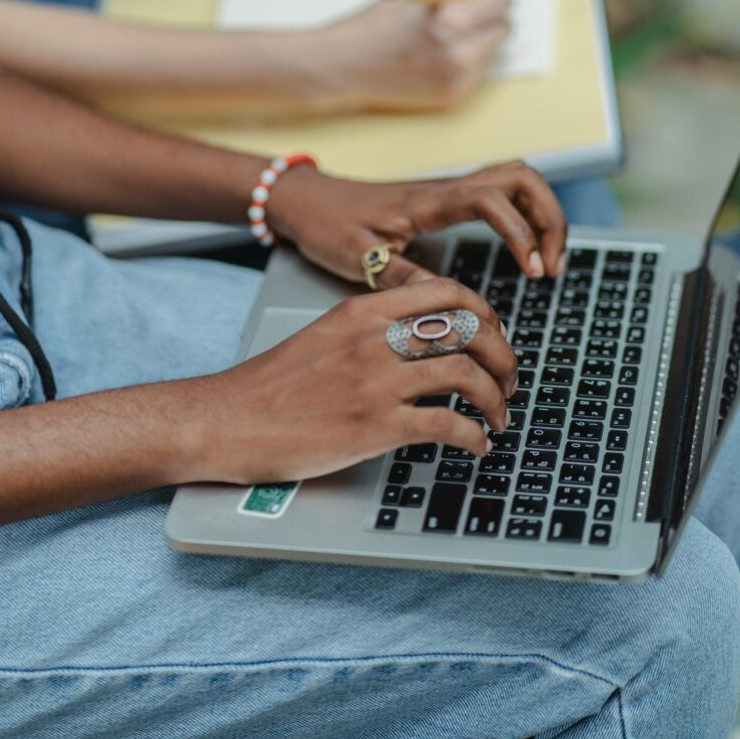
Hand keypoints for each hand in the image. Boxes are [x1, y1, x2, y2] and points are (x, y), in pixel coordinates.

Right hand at [192, 278, 516, 484]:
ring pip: (467, 374)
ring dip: (497, 399)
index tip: (494, 336)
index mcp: (364, 310)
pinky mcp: (376, 425)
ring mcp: (377, 381)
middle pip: (469, 330)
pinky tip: (477, 446)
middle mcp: (375, 338)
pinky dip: (476, 436)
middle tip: (510, 379)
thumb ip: (372, 329)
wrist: (228, 420)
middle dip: (503, 355)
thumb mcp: (325, 335)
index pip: (448, 292)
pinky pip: (448, 425)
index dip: (486, 314)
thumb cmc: (272, 385)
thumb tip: (422, 339)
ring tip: (500, 416)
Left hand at [269, 159, 566, 288]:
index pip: (492, 200)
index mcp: (426, 202)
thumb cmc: (327, 225)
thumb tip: (448, 303)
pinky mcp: (447, 199)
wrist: (305, 200)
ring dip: (543, 214)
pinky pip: (502, 192)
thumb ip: (403, 278)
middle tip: (552, 266)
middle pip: (522, 177)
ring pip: (517, 179)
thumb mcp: (358, 259)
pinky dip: (525, 216)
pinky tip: (525, 250)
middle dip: (550, 219)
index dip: (521, 233)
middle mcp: (445, 189)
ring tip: (548, 260)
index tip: (532, 271)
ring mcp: (449, 190)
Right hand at [312, 0, 509, 112]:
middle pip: (503, 29)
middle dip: (488, 17)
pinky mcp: (452, 97)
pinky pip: (477, 72)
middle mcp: (459, 55)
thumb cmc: (374, 26)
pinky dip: (466, 61)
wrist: (345, 67)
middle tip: (465, 13)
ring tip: (445, 36)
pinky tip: (438, 55)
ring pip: (492, 52)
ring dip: (479, 40)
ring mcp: (458, 81)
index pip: (500, 3)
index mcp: (451, 22)